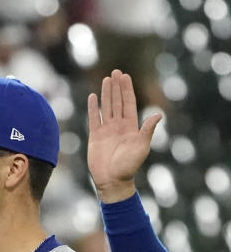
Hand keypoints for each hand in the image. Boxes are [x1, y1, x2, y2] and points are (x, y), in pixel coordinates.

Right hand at [87, 69, 161, 203]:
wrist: (112, 180)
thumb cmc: (129, 166)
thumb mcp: (142, 147)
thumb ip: (147, 130)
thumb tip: (158, 115)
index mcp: (131, 126)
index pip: (129, 103)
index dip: (127, 89)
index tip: (125, 76)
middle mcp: (118, 126)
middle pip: (117, 101)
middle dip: (117, 87)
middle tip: (115, 72)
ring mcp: (106, 130)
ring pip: (106, 107)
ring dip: (106, 93)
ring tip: (106, 79)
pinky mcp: (95, 136)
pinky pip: (93, 118)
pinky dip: (93, 108)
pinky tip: (92, 97)